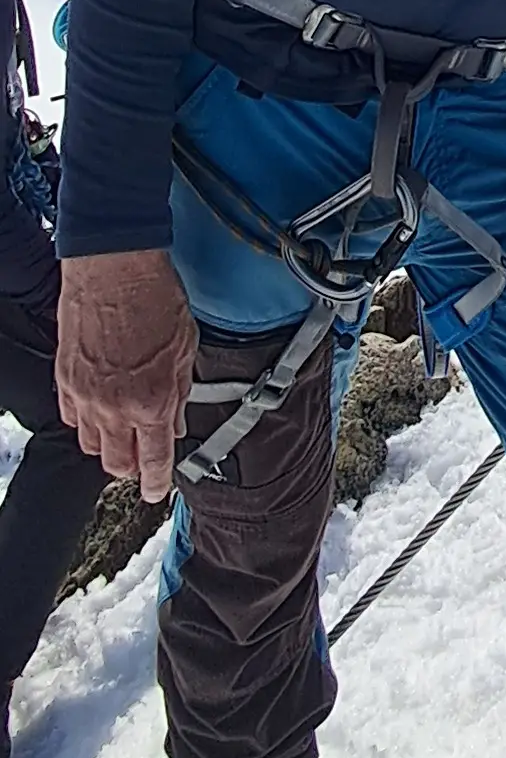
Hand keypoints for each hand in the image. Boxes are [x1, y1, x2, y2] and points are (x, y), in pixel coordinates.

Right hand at [57, 249, 198, 500]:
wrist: (115, 266)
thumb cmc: (154, 297)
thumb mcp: (186, 348)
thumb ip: (181, 393)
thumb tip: (176, 422)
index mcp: (153, 402)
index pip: (154, 463)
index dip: (157, 484)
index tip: (158, 491)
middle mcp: (116, 406)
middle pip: (117, 465)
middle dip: (133, 468)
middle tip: (144, 456)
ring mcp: (86, 395)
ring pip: (92, 445)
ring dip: (110, 445)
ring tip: (125, 429)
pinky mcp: (65, 379)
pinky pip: (72, 418)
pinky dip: (87, 421)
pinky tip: (101, 408)